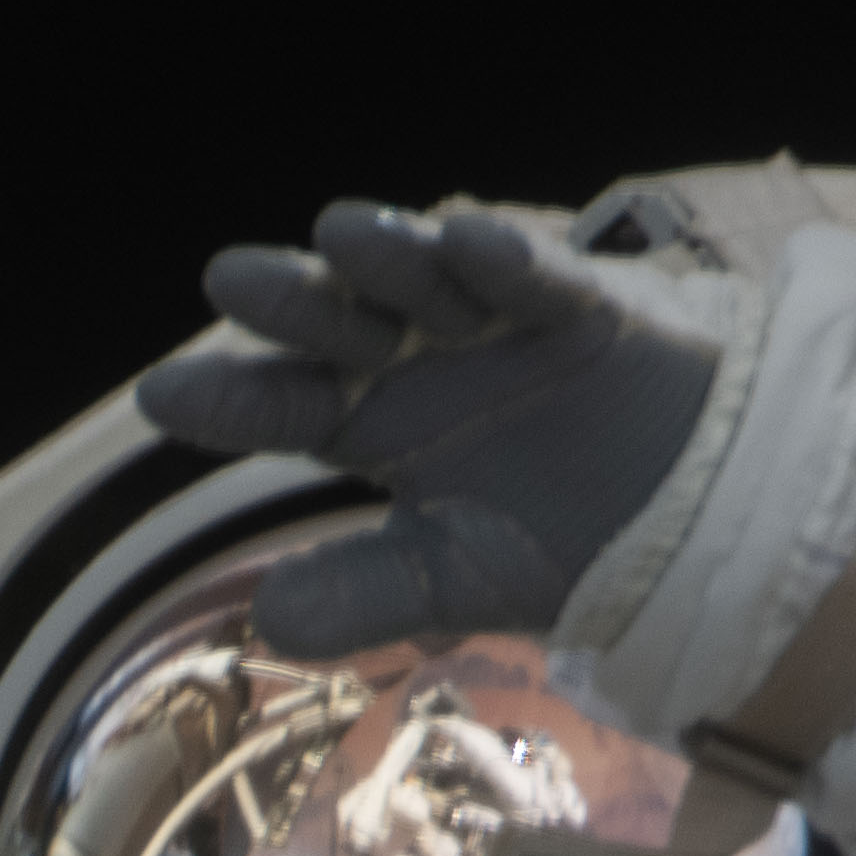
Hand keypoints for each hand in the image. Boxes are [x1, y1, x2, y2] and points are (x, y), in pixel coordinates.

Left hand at [135, 198, 721, 660]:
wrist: (693, 520)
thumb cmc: (559, 538)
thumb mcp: (454, 580)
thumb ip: (365, 594)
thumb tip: (262, 623)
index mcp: (372, 421)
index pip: (286, 403)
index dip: (228, 397)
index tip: (162, 397)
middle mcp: (419, 359)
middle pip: (339, 322)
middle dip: (291, 300)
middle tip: (230, 280)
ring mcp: (496, 324)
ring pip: (426, 278)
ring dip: (387, 253)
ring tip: (339, 232)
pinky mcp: (583, 307)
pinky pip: (541, 277)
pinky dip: (508, 258)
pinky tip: (470, 241)